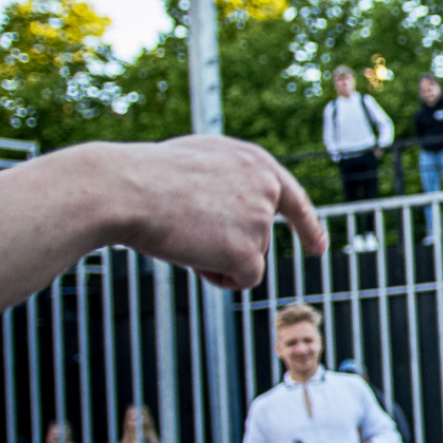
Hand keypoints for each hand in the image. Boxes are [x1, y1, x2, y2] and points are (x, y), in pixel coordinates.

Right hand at [94, 136, 325, 288]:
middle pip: (258, 238)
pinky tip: (192, 255)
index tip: (318, 249)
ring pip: (247, 259)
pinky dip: (219, 277)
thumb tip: (234, 211)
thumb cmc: (145, 176)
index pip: (291, 198)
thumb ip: (227, 182)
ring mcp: (260, 220)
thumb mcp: (196, 162)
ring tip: (183, 231)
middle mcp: (267, 188)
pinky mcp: (249, 250)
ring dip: (215, 258)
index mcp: (255, 163)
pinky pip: (243, 280)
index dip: (306, 226)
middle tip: (186, 224)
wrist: (124, 189)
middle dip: (225, 243)